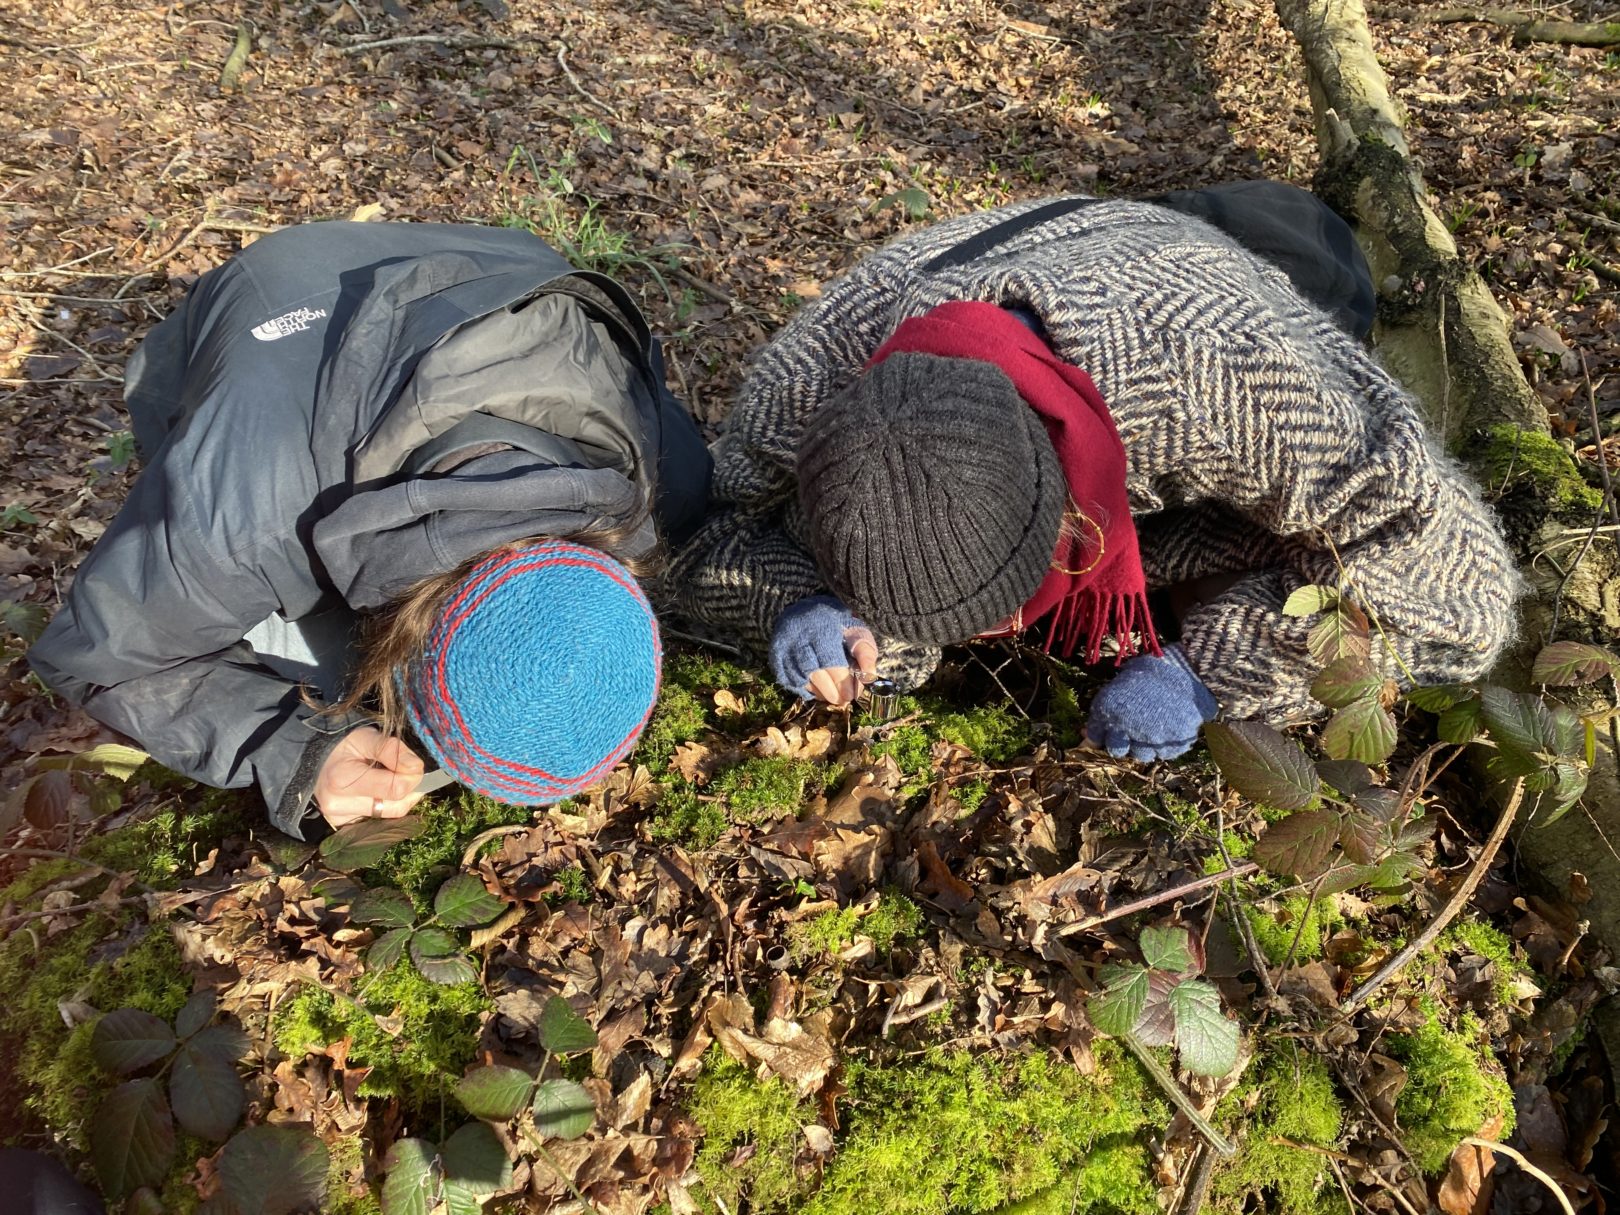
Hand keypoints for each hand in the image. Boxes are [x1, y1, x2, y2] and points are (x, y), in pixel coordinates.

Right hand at [315, 727, 426, 828]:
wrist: (310, 759)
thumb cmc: (339, 745)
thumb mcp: (364, 737)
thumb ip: (391, 750)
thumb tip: (417, 768)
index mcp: (342, 780)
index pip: (395, 789)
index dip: (413, 776)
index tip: (413, 764)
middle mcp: (338, 805)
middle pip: (396, 806)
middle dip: (409, 789)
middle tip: (406, 771)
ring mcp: (339, 819)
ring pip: (389, 815)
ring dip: (399, 797)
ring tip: (389, 778)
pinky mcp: (343, 825)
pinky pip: (378, 818)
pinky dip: (385, 804)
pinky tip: (377, 790)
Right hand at [769, 595, 879, 704]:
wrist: (799, 608)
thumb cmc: (833, 622)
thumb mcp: (854, 629)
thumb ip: (864, 652)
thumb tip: (870, 677)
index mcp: (821, 627)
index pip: (831, 660)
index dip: (842, 681)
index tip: (853, 694)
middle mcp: (798, 638)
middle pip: (814, 672)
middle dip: (831, 691)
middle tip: (843, 700)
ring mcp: (783, 648)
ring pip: (800, 678)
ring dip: (818, 692)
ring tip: (832, 697)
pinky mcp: (775, 658)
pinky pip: (788, 680)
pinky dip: (803, 689)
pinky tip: (817, 691)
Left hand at [1084, 644, 1218, 761]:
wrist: (1190, 672)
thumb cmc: (1154, 670)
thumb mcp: (1125, 679)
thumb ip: (1109, 701)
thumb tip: (1095, 722)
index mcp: (1108, 710)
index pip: (1095, 735)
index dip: (1099, 734)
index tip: (1107, 731)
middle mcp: (1124, 729)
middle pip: (1117, 750)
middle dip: (1121, 743)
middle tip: (1131, 732)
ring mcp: (1148, 741)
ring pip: (1141, 755)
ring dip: (1144, 745)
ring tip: (1153, 729)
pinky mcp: (1171, 746)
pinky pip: (1164, 754)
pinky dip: (1165, 745)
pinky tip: (1168, 730)